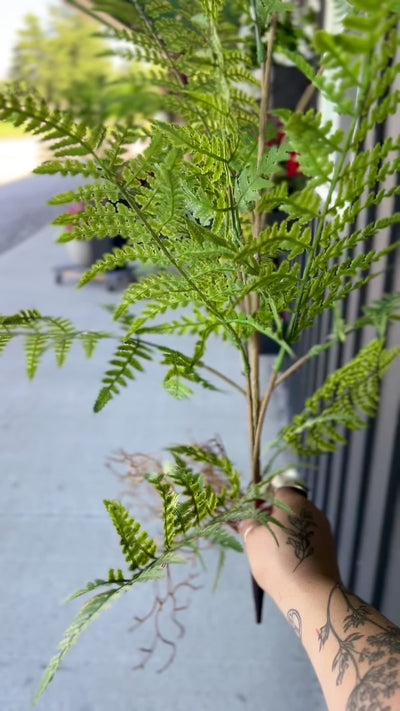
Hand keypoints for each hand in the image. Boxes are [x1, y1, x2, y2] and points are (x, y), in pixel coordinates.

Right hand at [238, 487, 340, 603]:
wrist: (311, 593)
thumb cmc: (277, 559)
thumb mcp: (252, 540)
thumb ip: (249, 524)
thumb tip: (249, 521)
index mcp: (294, 501)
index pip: (278, 490)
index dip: (264, 501)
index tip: (254, 517)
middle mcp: (313, 511)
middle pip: (291, 507)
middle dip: (275, 517)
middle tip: (261, 535)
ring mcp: (324, 530)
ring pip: (299, 524)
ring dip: (286, 532)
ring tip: (273, 552)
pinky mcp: (329, 548)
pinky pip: (308, 539)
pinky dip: (297, 545)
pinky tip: (288, 562)